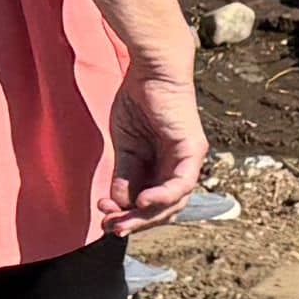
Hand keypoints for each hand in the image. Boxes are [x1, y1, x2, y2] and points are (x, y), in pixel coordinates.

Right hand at [100, 53, 210, 232]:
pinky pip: (182, 182)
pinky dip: (163, 196)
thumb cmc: (137, 101)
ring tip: (121, 221)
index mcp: (162, 168)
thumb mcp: (125, 147)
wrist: (150, 69)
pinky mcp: (193, 149)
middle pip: (163, 210)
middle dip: (135, 222)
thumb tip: (118, 204)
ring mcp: (189, 160)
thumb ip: (124, 175)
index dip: (128, 216)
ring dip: (145, 216)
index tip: (105, 221)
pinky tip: (142, 203)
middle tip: (111, 229)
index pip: (151, 205)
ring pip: (173, 202)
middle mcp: (179, 168)